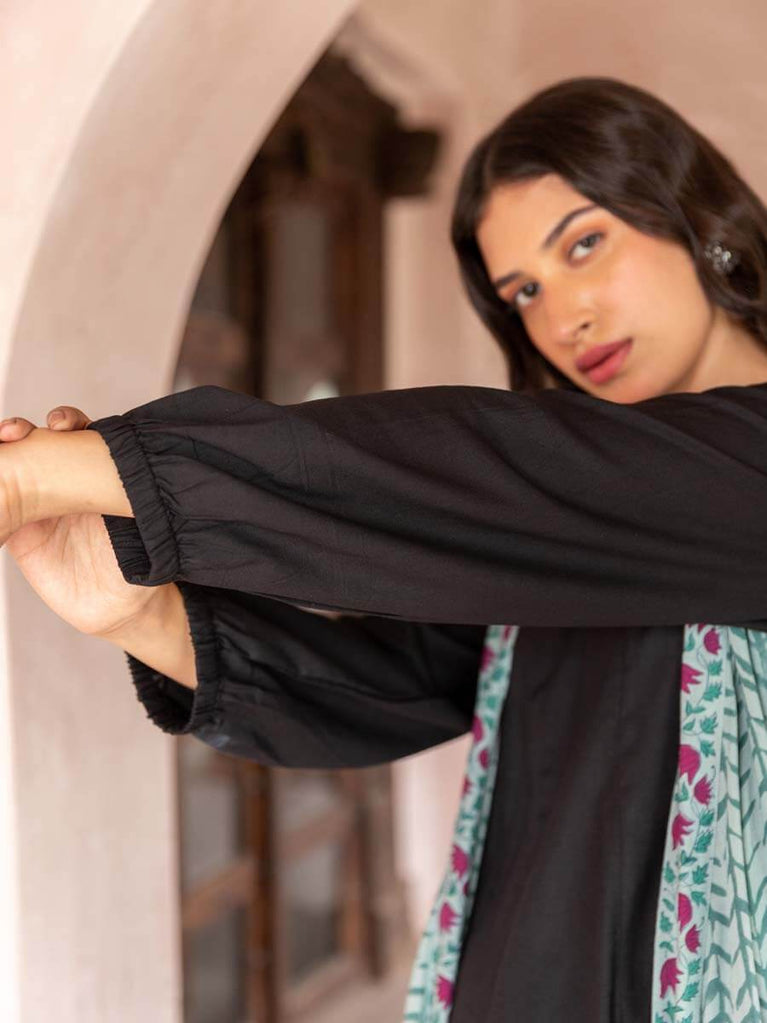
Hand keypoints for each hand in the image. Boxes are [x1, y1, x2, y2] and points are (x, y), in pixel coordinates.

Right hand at [0, 407, 158, 636]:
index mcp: (95, 470)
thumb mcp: (137, 522)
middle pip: (34, 443)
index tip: (62, 424)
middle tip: (17, 433)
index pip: (76, 433)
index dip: (66, 421)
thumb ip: (122, 498)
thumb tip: (118, 477)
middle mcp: (65, 481)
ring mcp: (39, 505)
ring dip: (1, 454)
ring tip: (1, 448)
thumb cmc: (141, 558)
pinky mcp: (20, 534)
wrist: (123, 604)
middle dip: (21, 430)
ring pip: (11, 469)